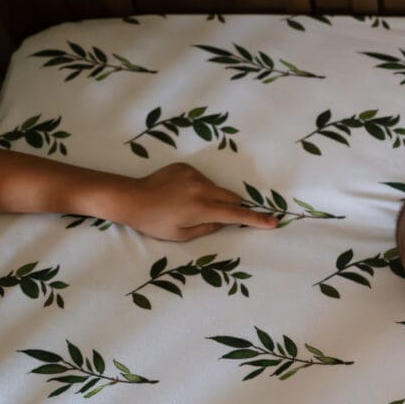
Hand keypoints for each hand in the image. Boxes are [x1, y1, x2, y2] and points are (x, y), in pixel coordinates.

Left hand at [114, 163, 277, 240]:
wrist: (131, 198)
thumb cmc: (155, 222)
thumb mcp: (182, 235)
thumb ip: (207, 228)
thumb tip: (223, 221)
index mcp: (201, 209)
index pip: (236, 214)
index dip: (256, 219)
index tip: (274, 221)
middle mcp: (201, 189)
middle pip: (232, 197)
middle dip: (234, 206)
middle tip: (221, 216)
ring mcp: (194, 175)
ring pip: (217, 188)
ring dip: (213, 198)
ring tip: (188, 206)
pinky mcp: (186, 167)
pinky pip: (203, 179)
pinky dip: (200, 189)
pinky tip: (180, 195)